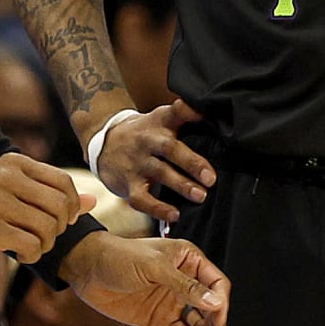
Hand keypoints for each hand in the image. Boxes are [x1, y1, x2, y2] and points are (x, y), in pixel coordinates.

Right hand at [0, 154, 95, 264]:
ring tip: (32, 246)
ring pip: (46, 227)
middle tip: (45, 236)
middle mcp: (8, 177)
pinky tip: (20, 253)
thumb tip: (93, 201)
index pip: (63, 183)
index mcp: (16, 163)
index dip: (71, 206)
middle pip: (58, 206)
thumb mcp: (14, 188)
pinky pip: (30, 244)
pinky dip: (32, 254)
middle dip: (59, 228)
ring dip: (45, 244)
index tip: (62, 220)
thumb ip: (51, 192)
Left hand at [61, 233, 229, 325]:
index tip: (218, 321)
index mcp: (188, 260)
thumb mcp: (154, 267)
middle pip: (211, 306)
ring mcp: (173, 301)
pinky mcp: (161, 318)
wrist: (88, 271)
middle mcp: (185, 281)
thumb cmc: (120, 258)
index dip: (221, 303)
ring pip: (199, 323)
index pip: (216, 283)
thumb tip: (215, 302)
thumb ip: (185, 286)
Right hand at [95, 100, 215, 222]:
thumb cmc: (144, 133)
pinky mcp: (128, 183)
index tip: (204, 113)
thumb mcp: (161, 119)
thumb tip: (220, 121)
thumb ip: (186, 119)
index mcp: (159, 122)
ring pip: (159, 173)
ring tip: (200, 196)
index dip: (188, 110)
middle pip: (169, 148)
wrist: (103, 143)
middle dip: (191, 162)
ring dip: (181, 185)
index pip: (174, 112)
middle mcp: (148, 140)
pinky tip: (175, 215)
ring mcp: (137, 162)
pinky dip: (158, 208)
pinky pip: (142, 198)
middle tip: (211, 178)